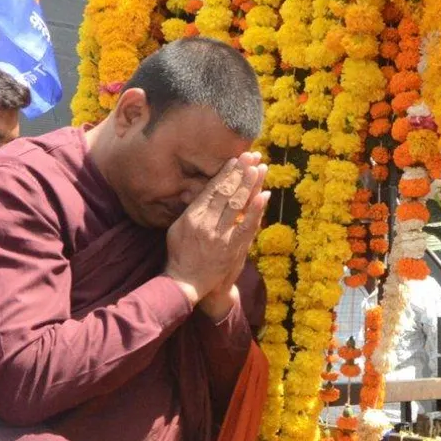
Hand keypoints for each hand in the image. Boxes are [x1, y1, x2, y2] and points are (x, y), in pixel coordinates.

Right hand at [165, 154, 267, 315]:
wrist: (186, 283)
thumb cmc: (180, 255)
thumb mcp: (176, 229)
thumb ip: (187, 210)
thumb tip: (194, 191)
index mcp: (192, 216)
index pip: (211, 189)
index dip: (225, 173)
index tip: (235, 160)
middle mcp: (206, 223)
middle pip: (227, 192)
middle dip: (241, 173)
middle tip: (252, 156)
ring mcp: (220, 236)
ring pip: (237, 204)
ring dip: (250, 184)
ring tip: (260, 168)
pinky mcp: (232, 249)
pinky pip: (246, 226)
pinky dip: (256, 210)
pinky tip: (264, 195)